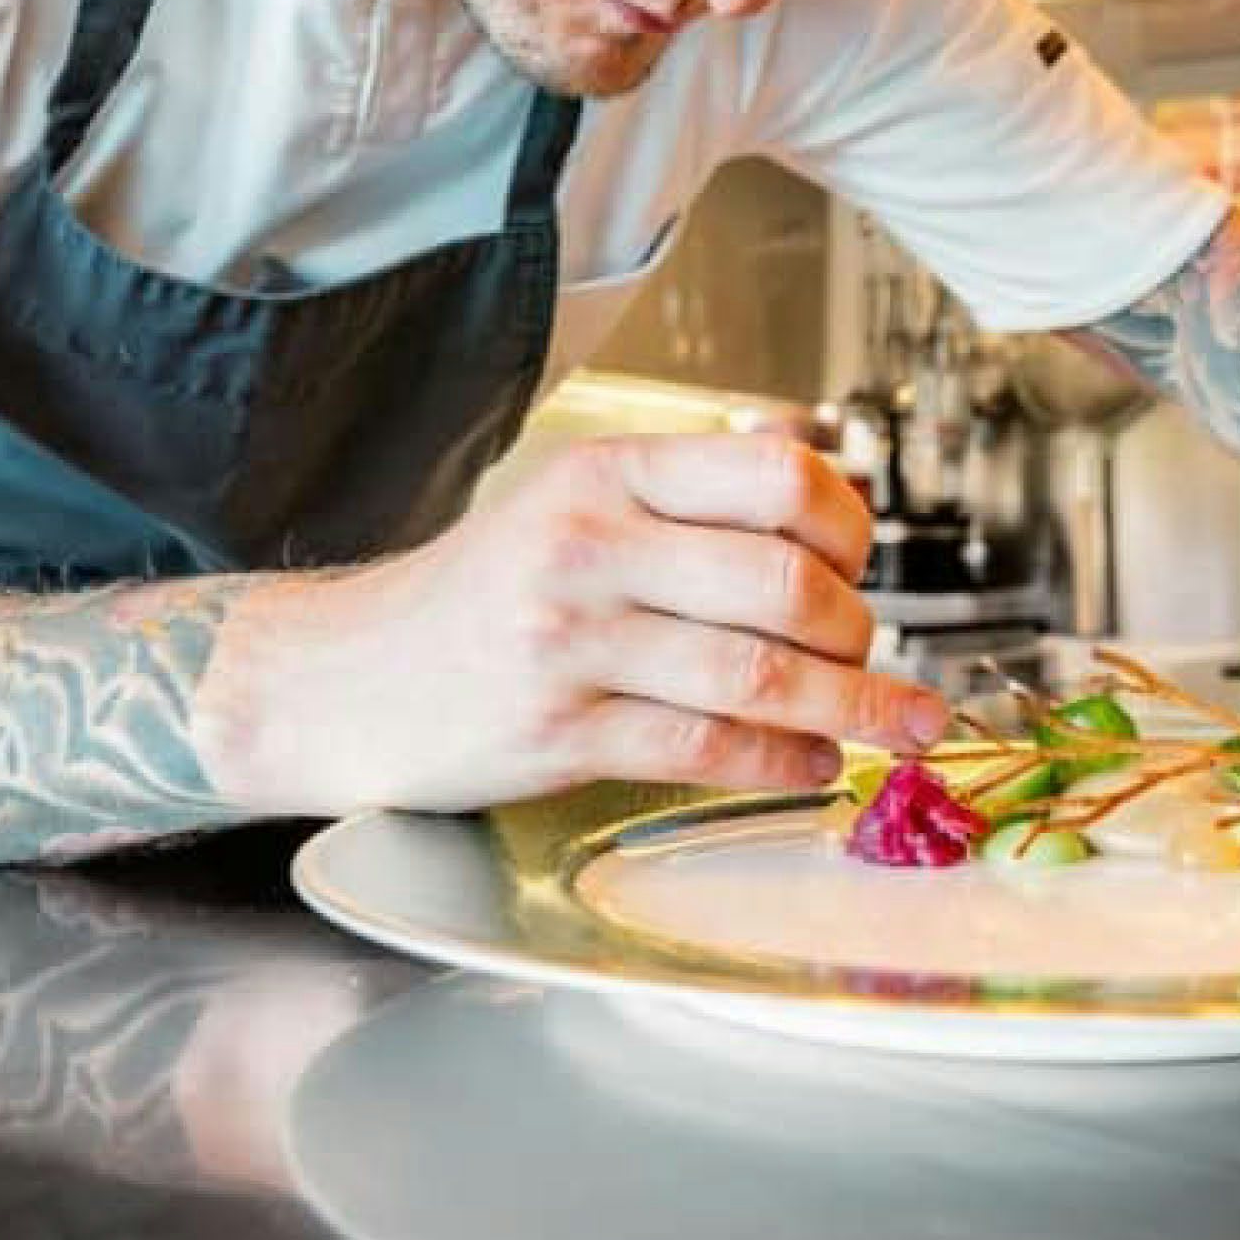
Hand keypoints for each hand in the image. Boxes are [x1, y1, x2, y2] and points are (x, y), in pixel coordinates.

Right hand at [193, 432, 948, 813]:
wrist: (346, 677)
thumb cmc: (482, 594)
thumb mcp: (571, 502)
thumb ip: (686, 493)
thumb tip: (825, 476)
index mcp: (607, 473)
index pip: (777, 477)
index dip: (849, 525)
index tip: (861, 564)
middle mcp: (590, 547)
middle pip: (784, 584)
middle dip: (857, 632)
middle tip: (869, 654)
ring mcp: (571, 643)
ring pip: (757, 676)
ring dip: (848, 708)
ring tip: (893, 722)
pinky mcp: (559, 734)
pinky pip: (704, 750)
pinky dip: (779, 762)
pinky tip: (810, 766)